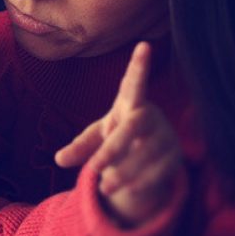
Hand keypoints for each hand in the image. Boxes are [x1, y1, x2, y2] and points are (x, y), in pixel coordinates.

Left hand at [55, 42, 182, 225]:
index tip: (145, 45)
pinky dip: (141, 182)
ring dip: (124, 172)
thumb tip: (58, 159)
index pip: (134, 83)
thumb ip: (79, 147)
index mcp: (129, 103)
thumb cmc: (117, 137)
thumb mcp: (95, 138)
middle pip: (133, 126)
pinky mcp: (175, 157)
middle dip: (114, 148)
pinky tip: (126, 191)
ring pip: (146, 153)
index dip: (139, 66)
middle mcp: (150, 115)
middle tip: (94, 168)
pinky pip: (160, 171)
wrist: (146, 158)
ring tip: (103, 186)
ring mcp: (166, 135)